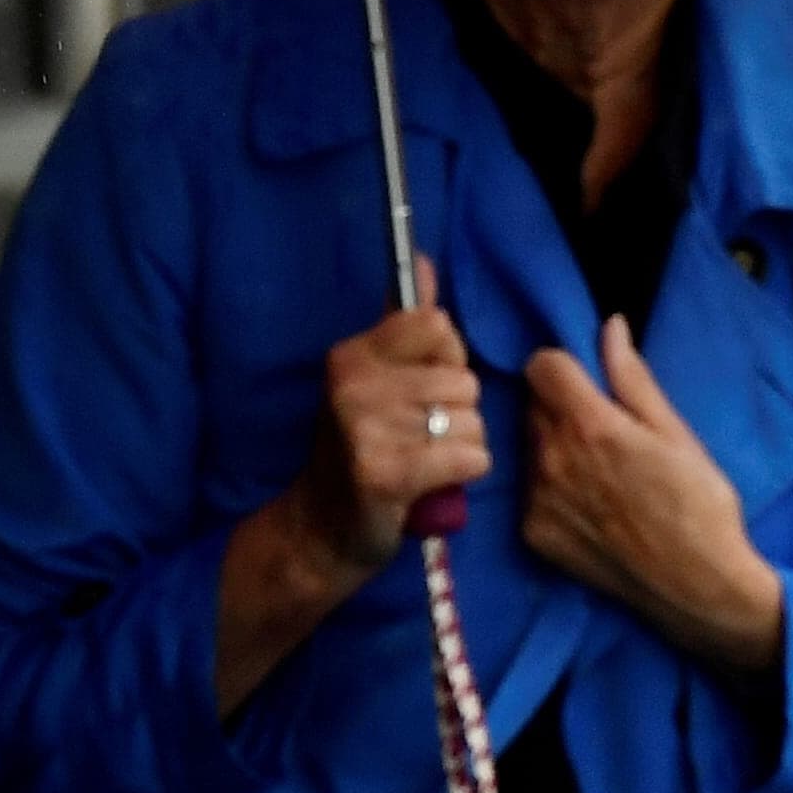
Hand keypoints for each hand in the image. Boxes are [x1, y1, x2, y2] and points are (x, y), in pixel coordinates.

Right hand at [217, 258, 489, 712]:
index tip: (422, 391)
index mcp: (352, 355)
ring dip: (463, 446)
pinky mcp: (384, 473)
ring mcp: (365, 428)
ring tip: (424, 460)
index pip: (438, 327)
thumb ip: (403, 323)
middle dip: (460, 412)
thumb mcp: (373, 380)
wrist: (319, 531)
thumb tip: (425, 260)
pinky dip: (465, 473)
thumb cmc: (359, 451)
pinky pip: (472, 457)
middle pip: (465, 379)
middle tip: (419, 437)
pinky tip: (432, 482)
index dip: (448, 361)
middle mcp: (353, 384)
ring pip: (473, 420)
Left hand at [522, 315, 786, 670]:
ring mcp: (537, 499)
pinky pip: (530, 491)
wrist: (697, 586)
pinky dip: (552, 490)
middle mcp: (551, 457)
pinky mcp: (532, 533)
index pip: (541, 365)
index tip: (587, 381)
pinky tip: (590, 508)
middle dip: (561, 407)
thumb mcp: (677, 434)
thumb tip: (610, 326)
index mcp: (590, 424)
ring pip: (530, 448)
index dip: (564, 366)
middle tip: (603, 431)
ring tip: (599, 474)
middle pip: (534, 406)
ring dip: (554, 448)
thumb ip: (633, 379)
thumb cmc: (700, 504)